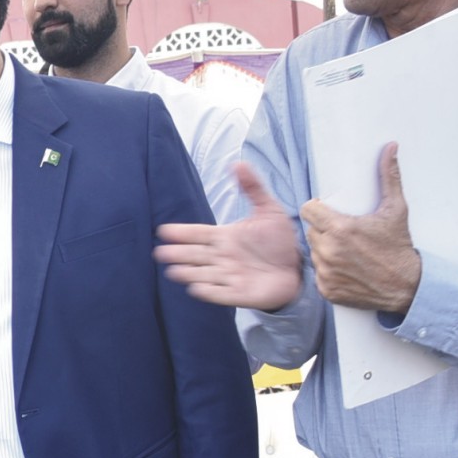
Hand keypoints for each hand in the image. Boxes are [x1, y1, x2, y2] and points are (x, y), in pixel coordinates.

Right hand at [154, 162, 304, 310]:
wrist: (296, 268)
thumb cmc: (278, 240)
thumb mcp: (269, 210)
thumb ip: (252, 188)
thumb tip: (237, 163)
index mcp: (224, 237)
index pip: (197, 234)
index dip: (181, 232)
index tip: (163, 230)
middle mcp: (221, 257)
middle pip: (194, 255)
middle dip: (178, 254)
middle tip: (161, 253)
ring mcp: (228, 276)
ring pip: (202, 274)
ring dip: (188, 273)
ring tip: (174, 271)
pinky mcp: (238, 294)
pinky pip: (220, 293)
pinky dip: (208, 291)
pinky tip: (196, 288)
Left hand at [302, 143, 421, 314]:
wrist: (408, 286)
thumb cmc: (400, 247)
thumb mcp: (396, 210)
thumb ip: (389, 177)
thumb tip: (390, 148)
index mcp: (341, 229)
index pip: (308, 210)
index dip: (316, 209)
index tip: (326, 211)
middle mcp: (329, 251)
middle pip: (311, 231)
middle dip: (323, 229)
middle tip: (341, 231)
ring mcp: (326, 272)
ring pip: (314, 253)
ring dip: (324, 250)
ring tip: (344, 250)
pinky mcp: (327, 289)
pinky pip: (318, 275)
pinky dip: (328, 271)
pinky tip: (345, 268)